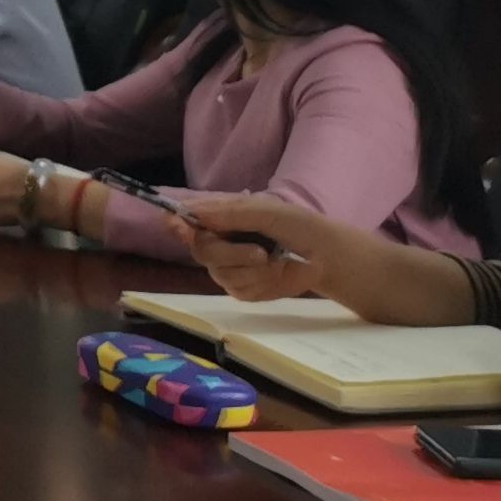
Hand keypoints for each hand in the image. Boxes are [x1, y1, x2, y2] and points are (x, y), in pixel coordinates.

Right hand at [169, 193, 345, 300]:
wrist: (326, 256)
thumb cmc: (297, 225)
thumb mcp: (264, 210)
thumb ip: (228, 212)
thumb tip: (190, 212)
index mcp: (219, 217)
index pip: (183, 219)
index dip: (175, 223)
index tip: (177, 226)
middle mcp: (218, 242)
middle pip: (199, 250)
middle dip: (229, 253)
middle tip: (258, 252)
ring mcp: (228, 268)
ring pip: (219, 273)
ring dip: (251, 268)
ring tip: (274, 260)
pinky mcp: (241, 290)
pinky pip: (237, 289)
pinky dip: (260, 281)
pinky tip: (274, 273)